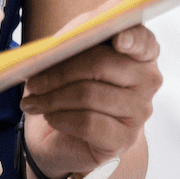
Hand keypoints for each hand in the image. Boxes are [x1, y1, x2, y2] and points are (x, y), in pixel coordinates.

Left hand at [18, 0, 161, 177]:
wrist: (63, 135)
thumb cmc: (69, 87)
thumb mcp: (68, 55)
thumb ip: (74, 40)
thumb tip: (62, 42)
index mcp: (139, 51)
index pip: (143, 40)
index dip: (132, 39)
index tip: (118, 39)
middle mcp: (147, 79)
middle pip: (101, 65)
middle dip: (59, 72)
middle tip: (32, 82)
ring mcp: (140, 111)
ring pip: (90, 95)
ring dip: (52, 98)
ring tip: (34, 101)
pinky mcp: (125, 139)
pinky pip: (88, 123)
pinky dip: (61, 118)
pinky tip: (51, 117)